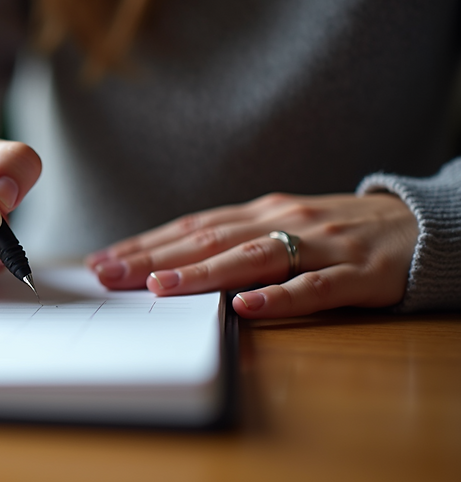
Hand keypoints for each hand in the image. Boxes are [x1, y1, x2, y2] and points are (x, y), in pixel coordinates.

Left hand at [85, 193, 418, 317]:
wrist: (416, 226)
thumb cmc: (335, 231)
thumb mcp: (279, 226)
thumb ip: (233, 241)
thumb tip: (168, 261)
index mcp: (258, 213)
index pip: (190, 228)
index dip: (144, 243)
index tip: (103, 259)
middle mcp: (280, 221)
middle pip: (208, 240)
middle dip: (153, 257)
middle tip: (109, 274)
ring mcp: (318, 244)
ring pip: (252, 257)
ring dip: (203, 273)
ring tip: (161, 286)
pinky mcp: (355, 272)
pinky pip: (314, 287)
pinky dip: (281, 297)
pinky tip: (248, 307)